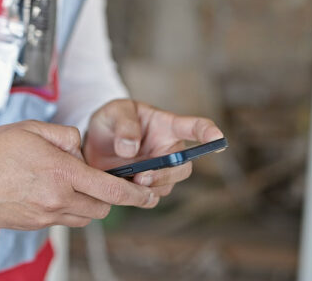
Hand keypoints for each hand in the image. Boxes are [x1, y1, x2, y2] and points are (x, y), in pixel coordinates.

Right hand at [0, 120, 156, 229]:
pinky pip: (61, 222)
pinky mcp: (32, 225)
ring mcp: (44, 216)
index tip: (147, 193)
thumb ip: (66, 136)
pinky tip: (51, 194)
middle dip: (109, 197)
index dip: (135, 194)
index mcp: (62, 172)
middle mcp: (57, 198)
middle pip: (102, 207)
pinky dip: (66, 211)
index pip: (111, 189)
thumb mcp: (33, 129)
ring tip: (73, 187)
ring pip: (84, 218)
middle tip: (102, 183)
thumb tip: (79, 149)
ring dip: (88, 205)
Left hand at [83, 99, 223, 198]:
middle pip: (183, 168)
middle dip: (166, 175)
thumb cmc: (111, 120)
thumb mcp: (114, 113)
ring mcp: (158, 170)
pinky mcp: (144, 186)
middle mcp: (168, 150)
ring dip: (150, 188)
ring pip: (166, 186)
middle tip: (142, 177)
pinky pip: (150, 198)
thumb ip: (124, 126)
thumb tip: (130, 149)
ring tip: (128, 182)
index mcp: (167, 126)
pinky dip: (138, 198)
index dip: (209, 133)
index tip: (218, 139)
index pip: (195, 127)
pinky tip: (122, 190)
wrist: (93, 140)